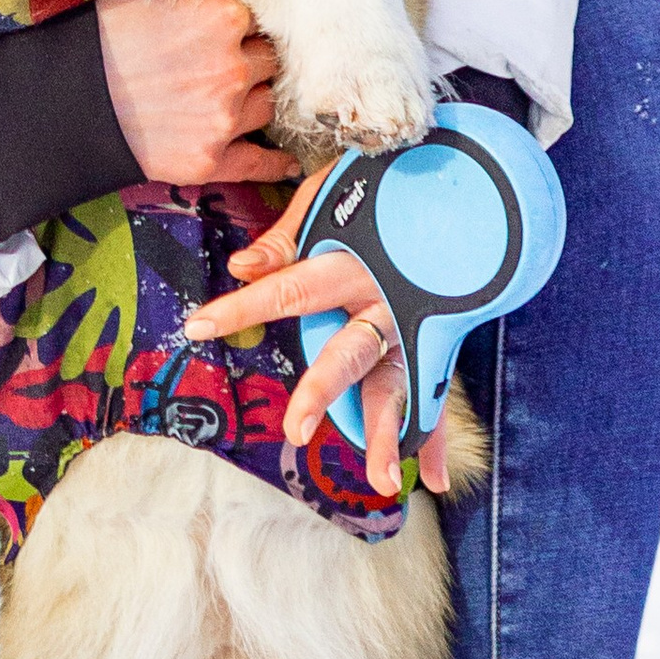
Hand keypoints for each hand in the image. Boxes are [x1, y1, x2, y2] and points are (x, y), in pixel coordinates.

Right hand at [94, 0, 295, 192]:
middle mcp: (233, 66)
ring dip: (251, 102)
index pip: (258, 20)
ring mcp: (225, 116)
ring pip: (266, 106)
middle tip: (217, 67)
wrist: (65, 98)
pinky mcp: (211, 159)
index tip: (222, 36)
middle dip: (249, 63)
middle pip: (269, 62)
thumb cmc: (101, 36)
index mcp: (223, 16)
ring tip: (220, 101)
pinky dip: (275, 162)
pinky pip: (260, 161)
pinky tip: (286, 161)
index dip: (240, 29)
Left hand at [181, 167, 447, 499]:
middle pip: (350, 351)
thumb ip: (286, 237)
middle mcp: (386, 297)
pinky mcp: (438, 337)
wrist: (461, 177)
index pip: (288, 288)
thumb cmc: (380, 186)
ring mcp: (415, 323)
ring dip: (387, 433)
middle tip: (296, 431)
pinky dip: (433, 436)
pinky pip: (435, 391)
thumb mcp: (329, 194)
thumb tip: (241, 266)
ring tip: (377, 481)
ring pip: (397, 382)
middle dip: (323, 392)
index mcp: (350, 260)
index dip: (242, 307)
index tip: (198, 326)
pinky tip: (428, 480)